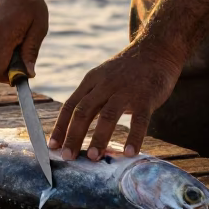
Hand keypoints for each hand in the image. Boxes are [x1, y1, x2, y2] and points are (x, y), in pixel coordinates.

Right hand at [0, 0, 47, 82]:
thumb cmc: (30, 5)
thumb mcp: (39, 27)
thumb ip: (31, 52)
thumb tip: (28, 75)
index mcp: (2, 33)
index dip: (8, 78)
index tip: (20, 76)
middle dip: (6, 70)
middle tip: (21, 60)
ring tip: (14, 43)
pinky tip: (4, 38)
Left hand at [49, 38, 182, 160]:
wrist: (156, 50)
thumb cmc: (127, 71)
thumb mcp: (103, 78)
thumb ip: (92, 100)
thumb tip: (75, 131)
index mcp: (91, 81)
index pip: (70, 106)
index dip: (60, 127)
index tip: (53, 146)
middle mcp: (105, 84)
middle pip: (83, 111)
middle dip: (73, 136)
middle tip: (68, 157)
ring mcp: (126, 90)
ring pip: (108, 115)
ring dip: (99, 138)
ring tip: (93, 157)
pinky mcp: (146, 97)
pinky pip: (139, 120)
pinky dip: (134, 137)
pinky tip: (130, 153)